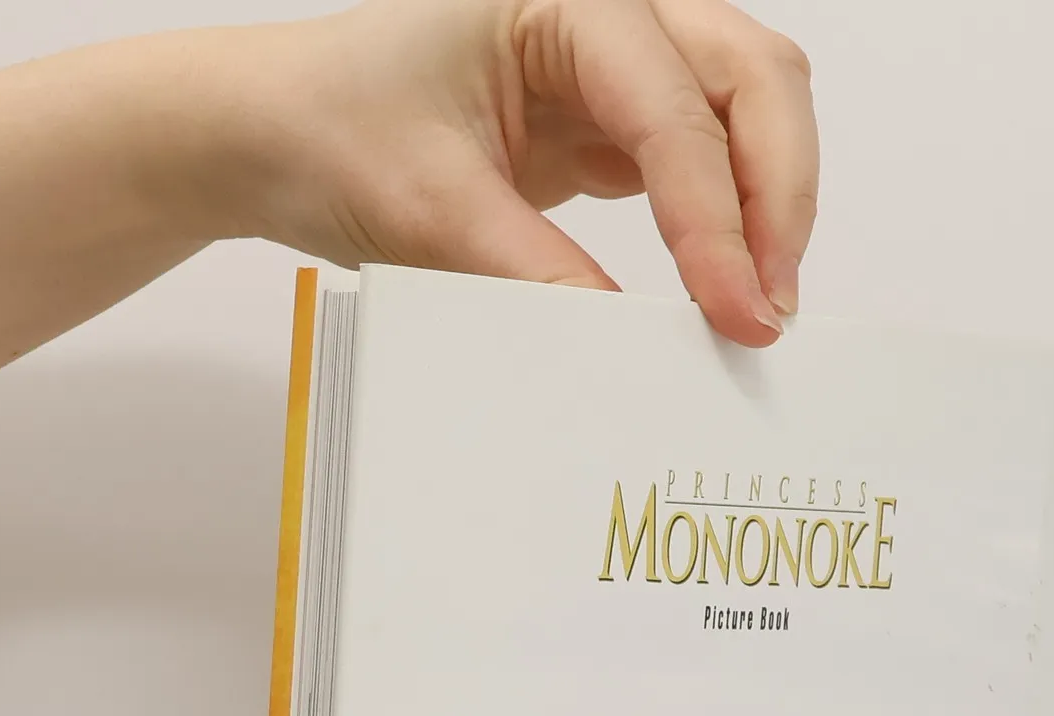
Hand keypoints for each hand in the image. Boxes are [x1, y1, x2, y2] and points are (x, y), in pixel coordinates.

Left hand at [224, 0, 817, 345]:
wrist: (276, 133)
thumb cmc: (332, 131)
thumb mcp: (431, 215)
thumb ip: (539, 275)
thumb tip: (633, 344)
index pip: (676, 111)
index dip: (717, 219)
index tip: (735, 310)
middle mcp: (605, 11)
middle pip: (752, 81)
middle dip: (777, 195)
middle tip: (768, 308)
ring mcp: (614, 60)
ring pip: (743, 110)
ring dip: (763, 204)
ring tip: (754, 306)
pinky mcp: (608, 116)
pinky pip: (699, 157)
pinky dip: (722, 220)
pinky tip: (716, 286)